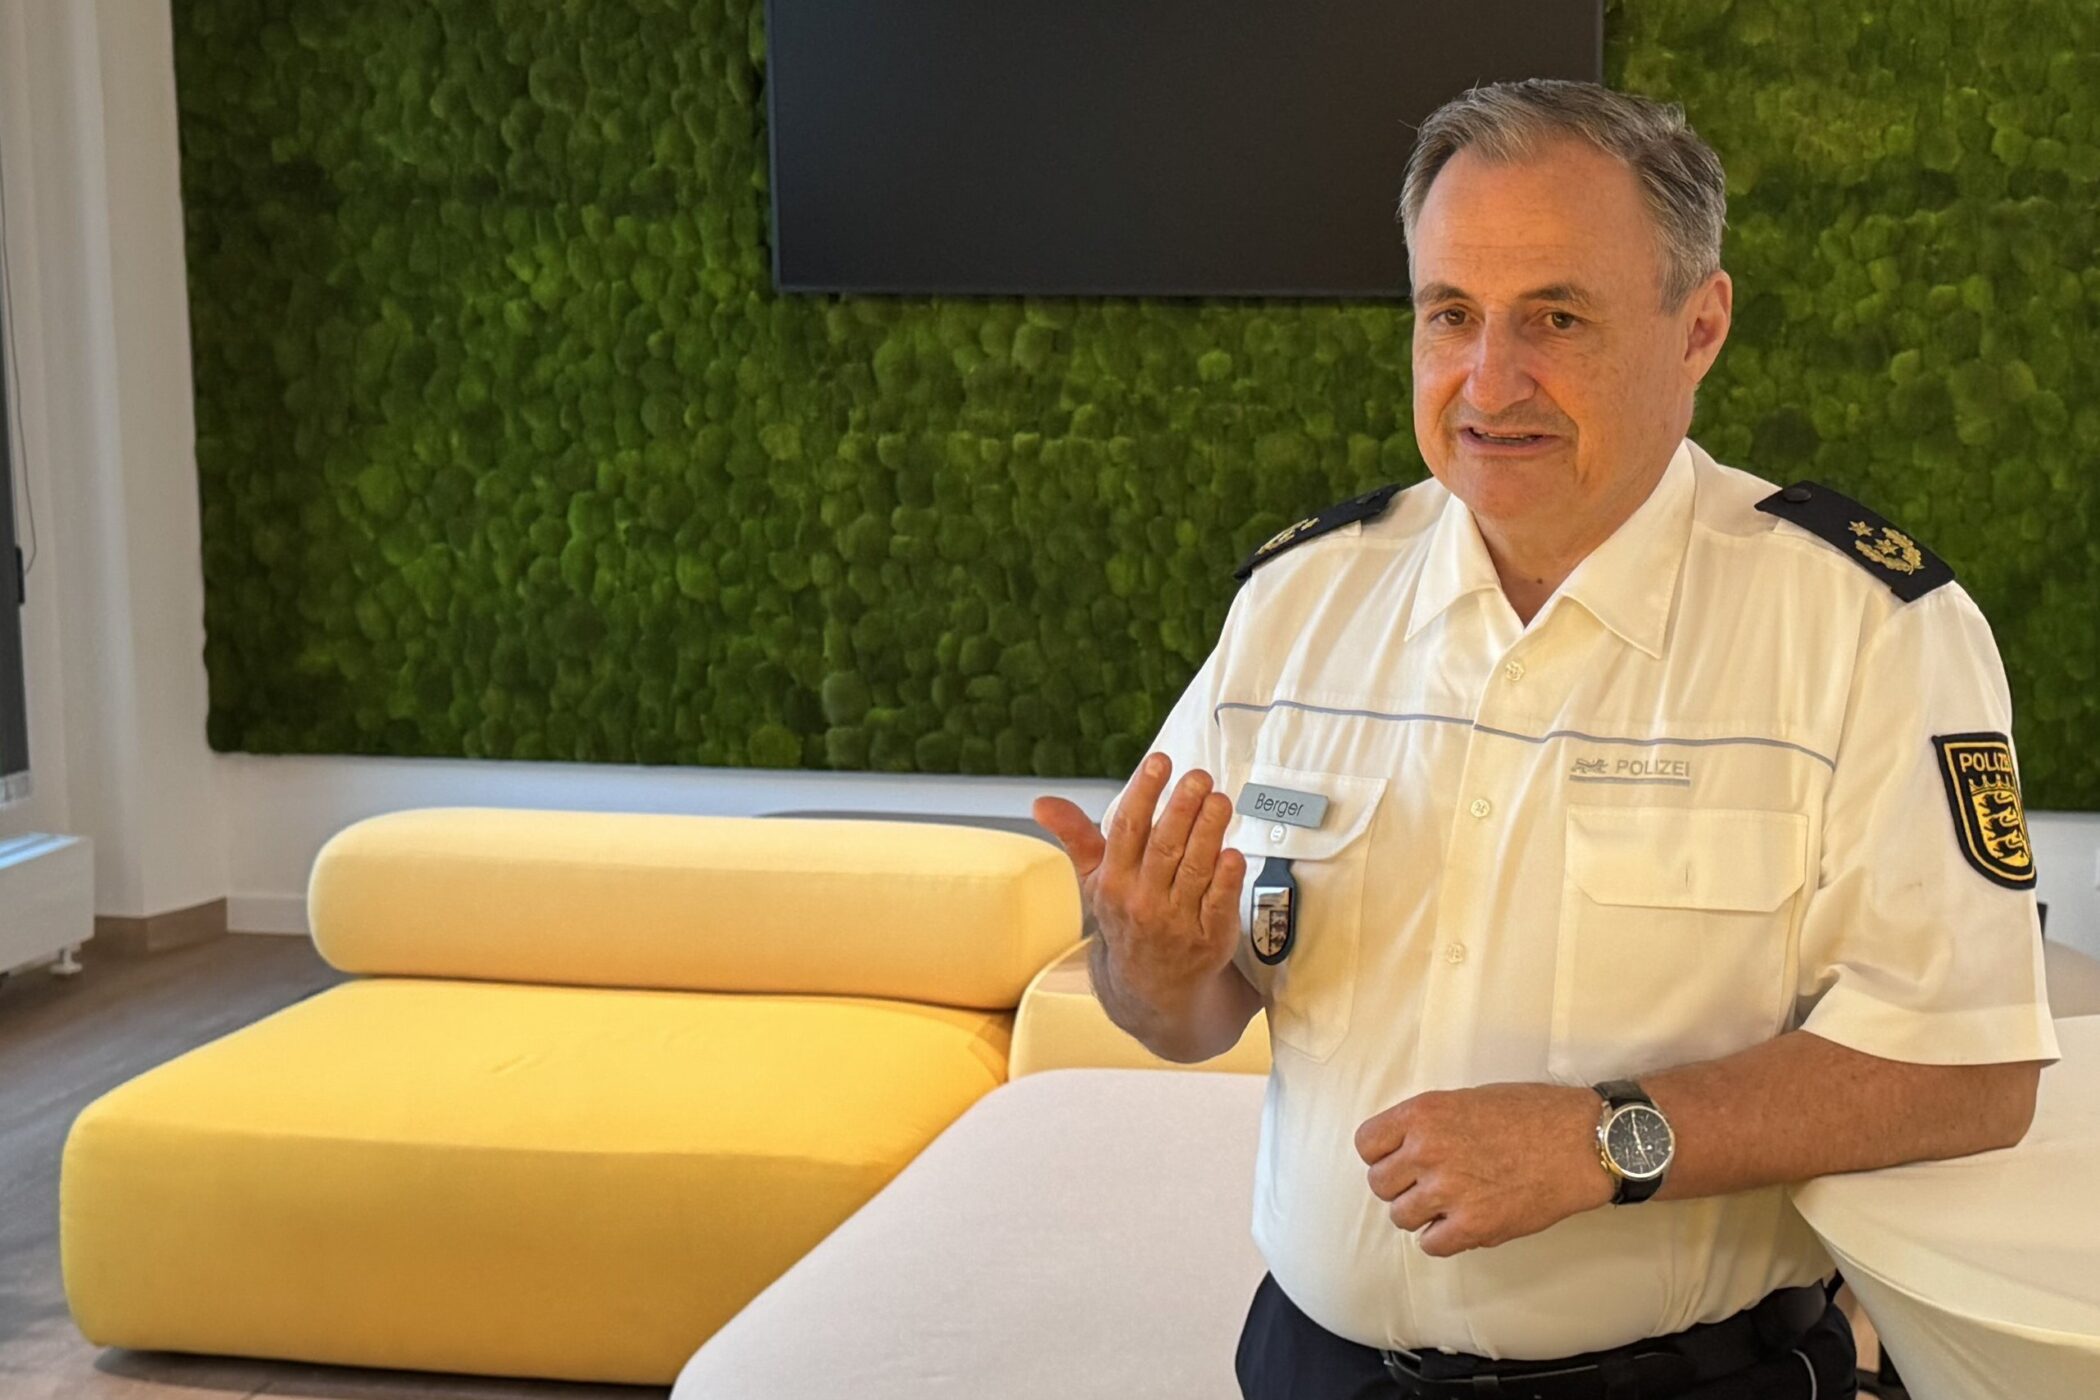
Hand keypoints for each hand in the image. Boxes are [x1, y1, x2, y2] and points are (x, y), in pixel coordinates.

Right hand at [1032, 753, 1245, 1007]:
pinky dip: (1226, 879)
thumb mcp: (1095, 881)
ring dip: (1209, 833)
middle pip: (1164, 847)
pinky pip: (1218, 904)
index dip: (1144, 793)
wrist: (1150, 986)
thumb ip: (1075, 836)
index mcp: (1114, 881)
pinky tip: (1233, 852)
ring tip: (1220, 800)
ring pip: (1194, 870)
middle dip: (1182, 808)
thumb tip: (1040, 803)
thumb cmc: (1126, 918)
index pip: (1128, 830)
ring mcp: (1178, 921)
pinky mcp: (1211, 938)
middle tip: (1199, 777)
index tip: (1159, 762)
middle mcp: (1143, 901)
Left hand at [1355, 1083, 1615, 1256]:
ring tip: (1449, 1203)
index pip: (1366, 1143)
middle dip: (1400, 1185)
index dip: (1382, 1154)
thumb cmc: (1531, 1114)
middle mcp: (1428, 1151)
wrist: (1581, 1142)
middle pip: (1379, 1184)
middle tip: (1428, 1183)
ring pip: (1401, 1217)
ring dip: (1421, 1214)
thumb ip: (1429, 1124)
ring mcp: (1449, 1190)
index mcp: (1423, 1114)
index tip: (1399, 1159)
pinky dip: (1443, 1238)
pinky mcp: (1473, 1226)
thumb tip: (1402, 1148)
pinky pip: (1431, 1245)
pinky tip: (1462, 1223)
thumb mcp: (1467, 1099)